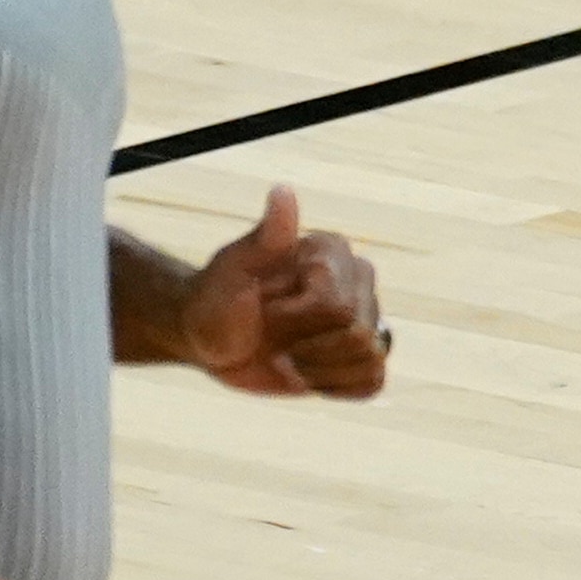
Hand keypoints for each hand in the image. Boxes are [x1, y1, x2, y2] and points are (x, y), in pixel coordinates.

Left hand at [180, 187, 386, 397]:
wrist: (208, 339)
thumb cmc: (214, 300)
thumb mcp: (232, 270)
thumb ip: (265, 236)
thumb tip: (283, 191)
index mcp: (333, 254)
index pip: (338, 304)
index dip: (295, 319)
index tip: (264, 310)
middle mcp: (358, 281)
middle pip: (357, 333)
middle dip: (308, 347)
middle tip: (275, 338)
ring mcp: (363, 318)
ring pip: (369, 358)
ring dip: (318, 370)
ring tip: (289, 357)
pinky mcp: (358, 356)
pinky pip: (372, 381)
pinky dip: (335, 388)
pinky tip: (307, 376)